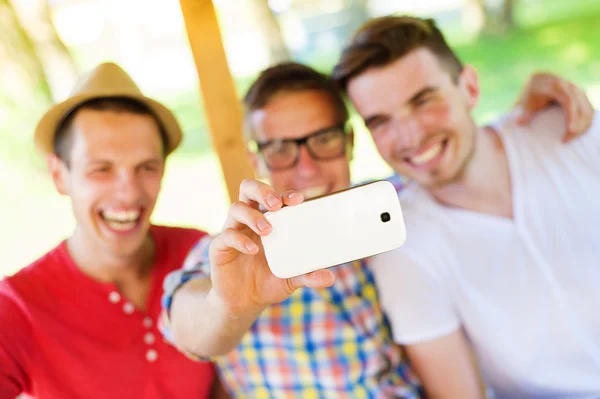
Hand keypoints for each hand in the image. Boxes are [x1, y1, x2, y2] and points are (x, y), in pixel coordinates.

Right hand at [207, 178, 335, 314]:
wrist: (244, 303)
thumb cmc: (269, 281)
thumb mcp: (292, 279)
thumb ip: (308, 275)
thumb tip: (330, 277)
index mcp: (268, 220)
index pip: (274, 197)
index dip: (285, 194)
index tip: (298, 200)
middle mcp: (249, 220)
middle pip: (248, 189)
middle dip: (262, 190)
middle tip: (276, 205)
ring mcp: (233, 231)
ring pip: (236, 207)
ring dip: (252, 215)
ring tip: (267, 230)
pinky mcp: (220, 248)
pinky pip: (226, 235)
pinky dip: (239, 240)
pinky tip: (252, 250)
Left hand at [515, 72, 593, 141]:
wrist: (541, 82)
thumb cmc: (532, 94)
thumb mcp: (527, 101)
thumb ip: (525, 112)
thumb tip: (519, 122)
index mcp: (557, 86)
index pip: (569, 101)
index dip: (572, 116)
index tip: (570, 130)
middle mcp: (571, 87)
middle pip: (581, 108)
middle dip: (578, 125)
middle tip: (567, 140)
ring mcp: (578, 91)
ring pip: (587, 111)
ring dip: (582, 127)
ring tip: (569, 139)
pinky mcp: (583, 97)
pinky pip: (589, 112)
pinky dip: (585, 124)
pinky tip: (576, 134)